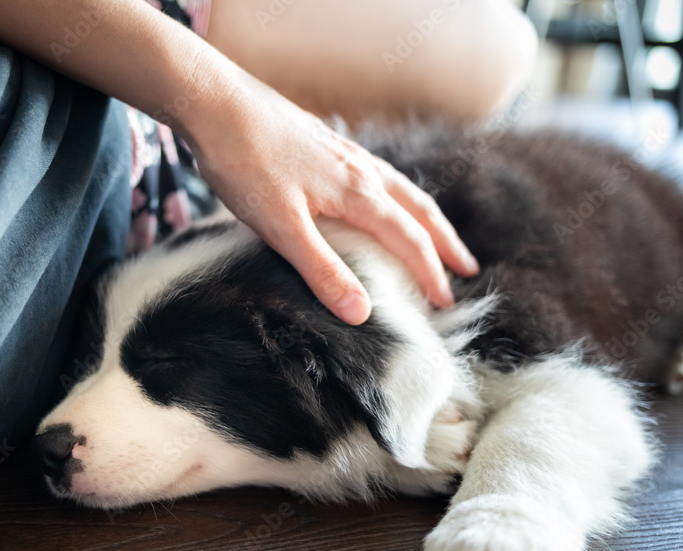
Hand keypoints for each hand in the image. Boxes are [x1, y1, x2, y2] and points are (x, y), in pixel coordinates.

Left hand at [180, 74, 479, 324]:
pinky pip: (375, 172)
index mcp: (358, 194)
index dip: (430, 274)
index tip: (446, 302)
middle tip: (467, 268)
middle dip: (444, 242)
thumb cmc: (245, 163)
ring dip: (424, 215)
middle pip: (418, 209)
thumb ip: (323, 270)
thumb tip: (363, 313)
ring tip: (436, 233)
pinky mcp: (324, 143)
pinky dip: (392, 192)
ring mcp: (343, 152)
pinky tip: (378, 195)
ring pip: (400, 187)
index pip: (410, 240)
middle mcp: (361, 170)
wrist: (215, 104)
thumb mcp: (282, 228)